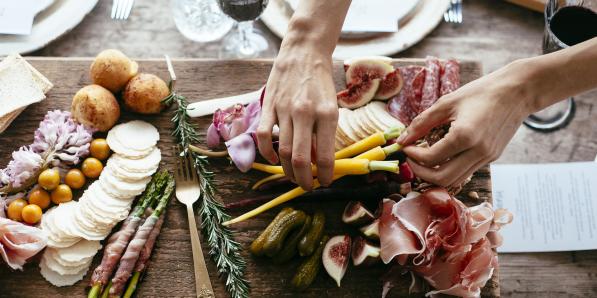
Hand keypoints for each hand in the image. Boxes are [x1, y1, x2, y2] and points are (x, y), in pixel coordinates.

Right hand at [256, 47, 337, 189]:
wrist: (303, 53)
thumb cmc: (320, 82)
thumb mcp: (331, 106)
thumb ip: (325, 132)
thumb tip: (320, 161)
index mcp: (327, 114)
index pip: (326, 156)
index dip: (326, 175)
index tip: (325, 182)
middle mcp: (306, 113)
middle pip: (302, 159)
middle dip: (304, 180)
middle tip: (307, 186)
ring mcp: (285, 110)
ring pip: (284, 152)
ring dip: (288, 170)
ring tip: (294, 176)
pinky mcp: (269, 106)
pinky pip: (265, 136)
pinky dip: (268, 153)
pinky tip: (275, 160)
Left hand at [397, 62, 533, 186]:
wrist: (518, 91)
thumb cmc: (481, 92)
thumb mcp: (447, 102)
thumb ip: (422, 122)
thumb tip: (402, 140)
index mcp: (465, 135)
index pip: (430, 158)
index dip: (412, 155)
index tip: (405, 146)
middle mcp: (477, 151)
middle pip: (442, 179)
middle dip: (421, 172)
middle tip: (411, 158)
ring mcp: (487, 157)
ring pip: (455, 180)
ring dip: (435, 175)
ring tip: (423, 159)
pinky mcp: (492, 158)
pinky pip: (466, 172)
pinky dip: (449, 169)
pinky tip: (441, 156)